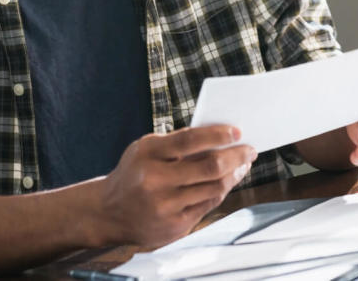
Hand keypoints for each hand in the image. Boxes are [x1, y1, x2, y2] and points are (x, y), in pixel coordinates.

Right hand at [94, 125, 256, 246]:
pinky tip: (227, 181)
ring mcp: (165, 206)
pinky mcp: (174, 226)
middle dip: (236, 156)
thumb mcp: (145, 150)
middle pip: (209, 166)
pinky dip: (221, 191)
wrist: (108, 212)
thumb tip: (220, 137)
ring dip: (234, 174)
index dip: (217, 134)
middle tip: (249, 149)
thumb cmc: (134, 173)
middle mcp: (155, 181)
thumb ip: (176, 144)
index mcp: (147, 154)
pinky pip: (208, 205)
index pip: (190, 140)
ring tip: (242, 165)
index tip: (237, 131)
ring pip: (214, 187)